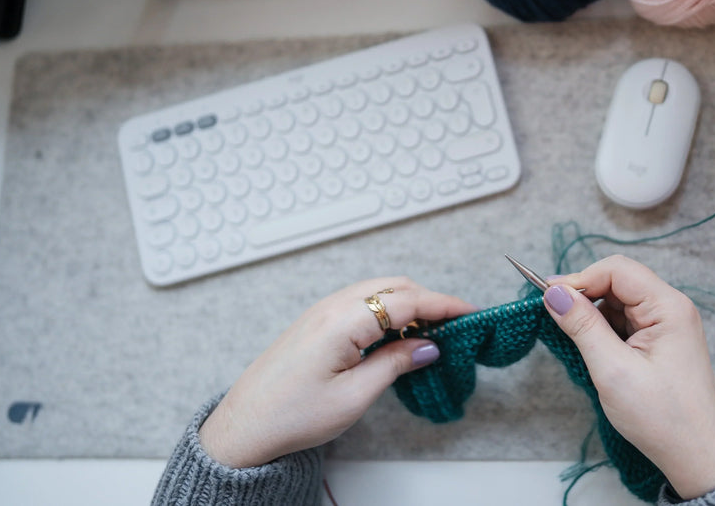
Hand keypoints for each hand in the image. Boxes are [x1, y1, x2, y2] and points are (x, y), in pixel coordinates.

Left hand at [198, 277, 476, 467]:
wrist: (245, 427)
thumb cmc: (292, 415)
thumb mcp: (354, 396)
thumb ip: (395, 364)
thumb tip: (429, 346)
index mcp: (342, 321)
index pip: (406, 300)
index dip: (443, 304)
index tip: (470, 312)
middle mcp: (331, 307)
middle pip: (394, 287)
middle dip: (429, 301)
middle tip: (456, 325)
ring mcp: (322, 312)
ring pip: (378, 292)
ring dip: (409, 305)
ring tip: (432, 332)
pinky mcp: (317, 322)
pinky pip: (362, 303)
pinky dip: (388, 312)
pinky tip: (399, 335)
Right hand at [542, 255, 714, 499]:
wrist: (697, 456)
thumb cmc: (663, 418)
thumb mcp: (613, 370)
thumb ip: (582, 326)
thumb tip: (554, 294)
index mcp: (669, 307)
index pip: (617, 270)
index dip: (580, 278)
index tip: (548, 298)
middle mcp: (671, 309)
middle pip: (618, 282)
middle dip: (584, 296)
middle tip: (553, 317)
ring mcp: (667, 325)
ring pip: (618, 303)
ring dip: (593, 316)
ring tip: (575, 342)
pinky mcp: (660, 343)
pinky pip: (626, 323)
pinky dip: (604, 331)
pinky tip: (592, 351)